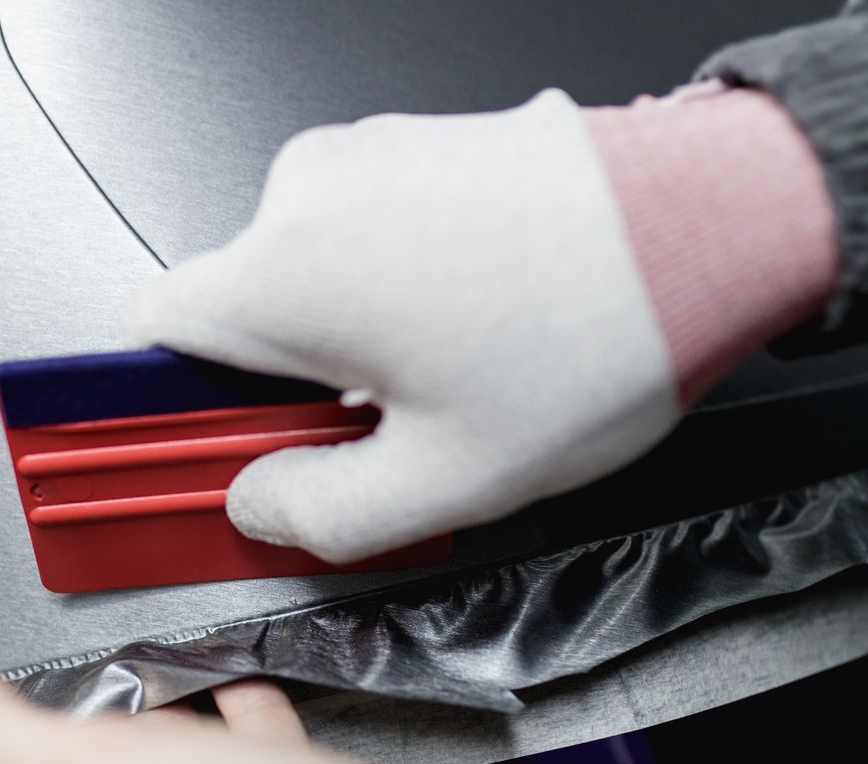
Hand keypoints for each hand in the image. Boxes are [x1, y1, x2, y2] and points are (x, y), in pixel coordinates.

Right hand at [121, 89, 680, 563]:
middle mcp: (310, 191)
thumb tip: (260, 505)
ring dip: (351, 336)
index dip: (166, 409)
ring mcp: (372, 154)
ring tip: (454, 380)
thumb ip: (319, 515)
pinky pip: (369, 232)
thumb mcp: (445, 480)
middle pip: (238, 310)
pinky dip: (398, 287)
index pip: (148, 334)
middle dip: (286, 386)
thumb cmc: (600, 331)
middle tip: (371, 442)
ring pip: (311, 272)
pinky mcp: (425, 143)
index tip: (193, 448)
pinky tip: (481, 328)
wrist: (719, 221)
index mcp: (285, 269)